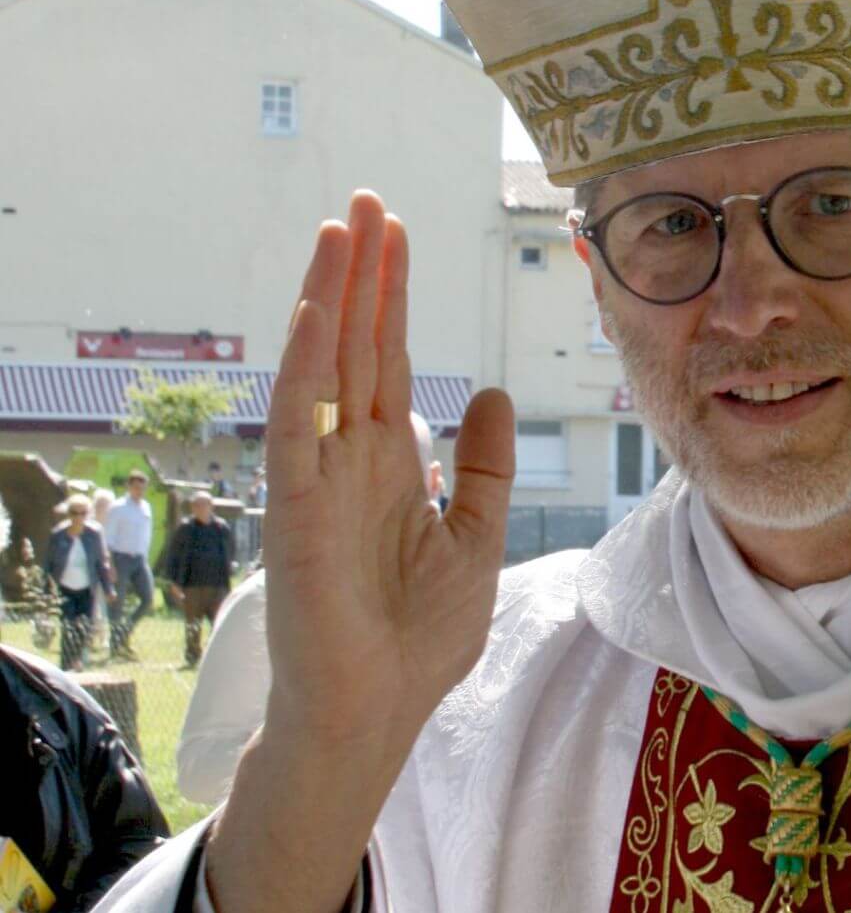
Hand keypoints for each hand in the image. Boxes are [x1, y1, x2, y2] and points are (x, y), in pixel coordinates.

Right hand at [257, 190, 514, 747]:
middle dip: (365, 275)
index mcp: (389, 463)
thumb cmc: (420, 637)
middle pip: (358, 346)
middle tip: (368, 201)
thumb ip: (484, 467)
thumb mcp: (476, 536)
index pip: (389, 360)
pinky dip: (306, 365)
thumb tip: (490, 392)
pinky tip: (321, 311)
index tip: (397, 235)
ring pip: (324, 367)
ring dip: (334, 299)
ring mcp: (319, 477)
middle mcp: (349, 457)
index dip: (393, 298)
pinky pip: (298, 422)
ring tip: (343, 230)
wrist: (380, 710)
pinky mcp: (298, 506)